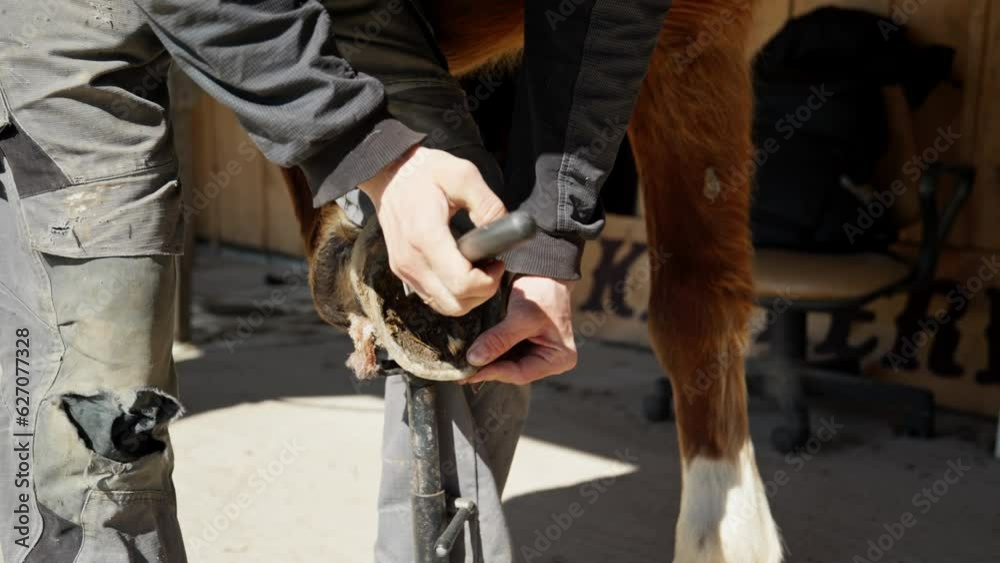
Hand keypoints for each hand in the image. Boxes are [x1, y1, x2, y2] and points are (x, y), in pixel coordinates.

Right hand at [359, 146, 506, 316]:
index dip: (488, 280)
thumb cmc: (426, 172)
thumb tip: (501, 231)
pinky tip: (462, 270)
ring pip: (446, 306)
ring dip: (470, 296)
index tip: (498, 260)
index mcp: (426, 236)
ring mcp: (404, 270)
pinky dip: (454, 293)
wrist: (389, 175)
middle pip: (456, 304)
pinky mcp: (403, 272)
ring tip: (479, 268)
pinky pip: (434, 298)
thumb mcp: (463, 173)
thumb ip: (486, 203)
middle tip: (492, 266)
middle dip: (483, 292)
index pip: (461, 282)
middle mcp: (411, 261)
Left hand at [463, 275, 576, 384]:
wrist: (543, 271)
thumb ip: (499, 339)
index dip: (495, 373)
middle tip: (462, 372)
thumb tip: (474, 359)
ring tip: (462, 365)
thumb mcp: (522, 316)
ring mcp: (536, 353)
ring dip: (485, 363)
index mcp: (559, 358)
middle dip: (488, 369)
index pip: (522, 374)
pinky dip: (488, 352)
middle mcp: (549, 360)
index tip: (472, 371)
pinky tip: (472, 353)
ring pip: (506, 364)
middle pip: (513, 371)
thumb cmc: (543, 292)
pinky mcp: (523, 344)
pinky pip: (503, 353)